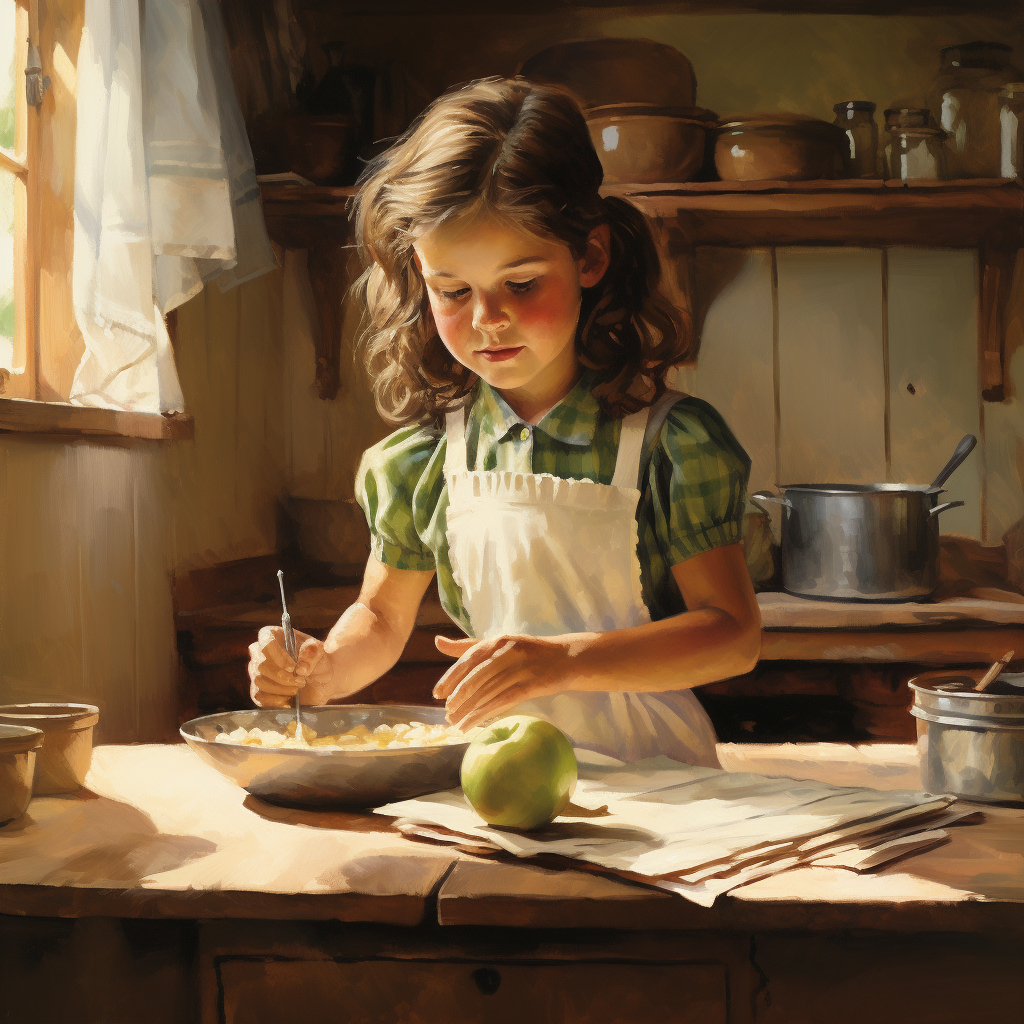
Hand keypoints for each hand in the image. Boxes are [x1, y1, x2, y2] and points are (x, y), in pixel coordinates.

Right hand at [247, 626, 334, 707]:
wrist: (318, 679)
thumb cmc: (315, 659)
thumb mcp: (319, 651)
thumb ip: (312, 653)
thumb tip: (301, 668)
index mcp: (272, 635)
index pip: (266, 642)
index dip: (278, 656)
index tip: (293, 667)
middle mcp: (259, 652)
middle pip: (260, 664)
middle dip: (282, 676)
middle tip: (301, 682)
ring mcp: (256, 671)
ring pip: (259, 681)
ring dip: (280, 688)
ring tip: (297, 689)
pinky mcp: (257, 690)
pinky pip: (258, 696)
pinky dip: (275, 701)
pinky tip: (289, 701)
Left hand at [433, 634, 576, 729]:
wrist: (566, 658)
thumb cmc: (527, 652)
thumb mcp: (498, 644)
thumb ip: (468, 646)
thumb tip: (437, 642)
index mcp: (497, 641)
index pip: (468, 660)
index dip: (451, 678)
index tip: (437, 694)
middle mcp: (507, 652)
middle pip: (476, 678)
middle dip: (459, 698)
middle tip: (446, 713)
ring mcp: (520, 668)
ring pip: (488, 692)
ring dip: (469, 710)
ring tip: (455, 723)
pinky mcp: (532, 685)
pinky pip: (503, 701)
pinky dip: (485, 714)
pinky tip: (472, 725)